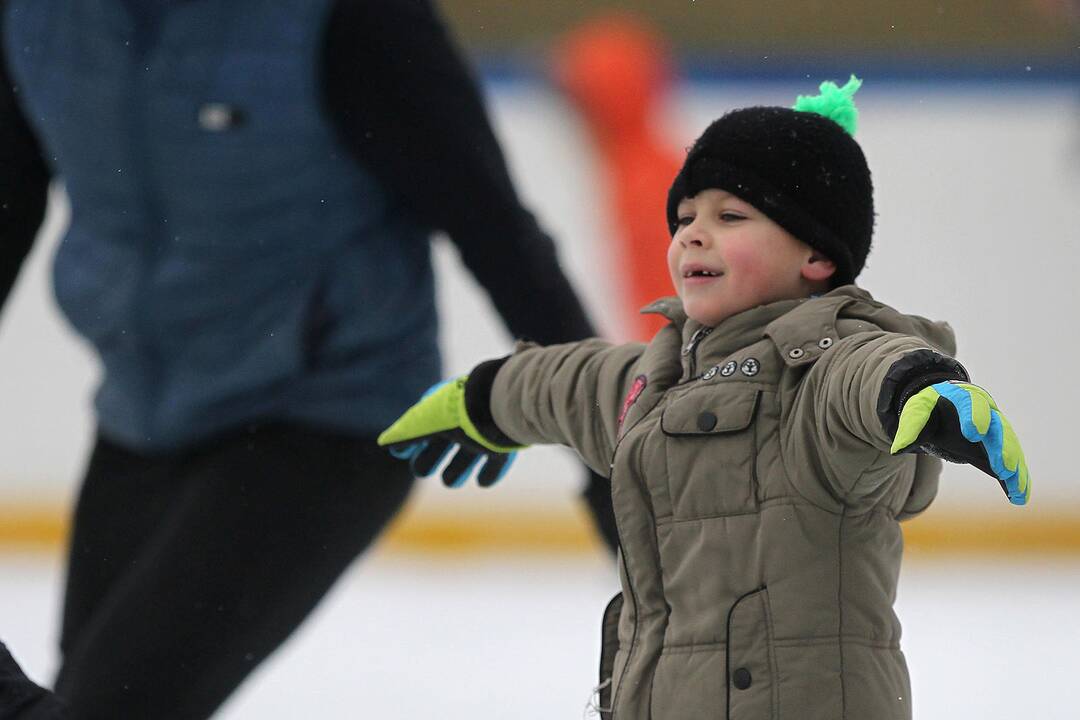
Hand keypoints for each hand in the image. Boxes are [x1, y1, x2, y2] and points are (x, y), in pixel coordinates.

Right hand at [377, 377, 523, 487]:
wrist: (499, 406)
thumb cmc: (458, 412)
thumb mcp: (424, 422)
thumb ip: (404, 433)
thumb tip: (386, 444)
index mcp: (443, 413)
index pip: (421, 429)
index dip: (409, 442)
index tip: (401, 453)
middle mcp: (463, 422)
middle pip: (441, 445)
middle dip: (429, 459)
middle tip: (422, 470)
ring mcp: (484, 433)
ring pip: (467, 456)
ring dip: (457, 471)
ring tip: (450, 480)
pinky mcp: (503, 444)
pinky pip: (496, 463)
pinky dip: (489, 474)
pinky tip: (482, 481)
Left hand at [891, 381, 1029, 504]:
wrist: (944, 406)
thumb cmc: (931, 408)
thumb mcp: (917, 411)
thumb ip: (910, 426)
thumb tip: (897, 449)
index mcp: (965, 397)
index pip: (971, 404)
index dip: (974, 417)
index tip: (973, 434)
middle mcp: (987, 411)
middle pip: (998, 428)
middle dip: (1002, 448)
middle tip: (1003, 466)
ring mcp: (998, 429)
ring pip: (1009, 447)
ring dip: (1014, 466)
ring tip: (1015, 485)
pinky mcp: (1001, 447)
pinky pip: (1012, 462)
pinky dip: (1018, 479)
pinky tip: (1020, 496)